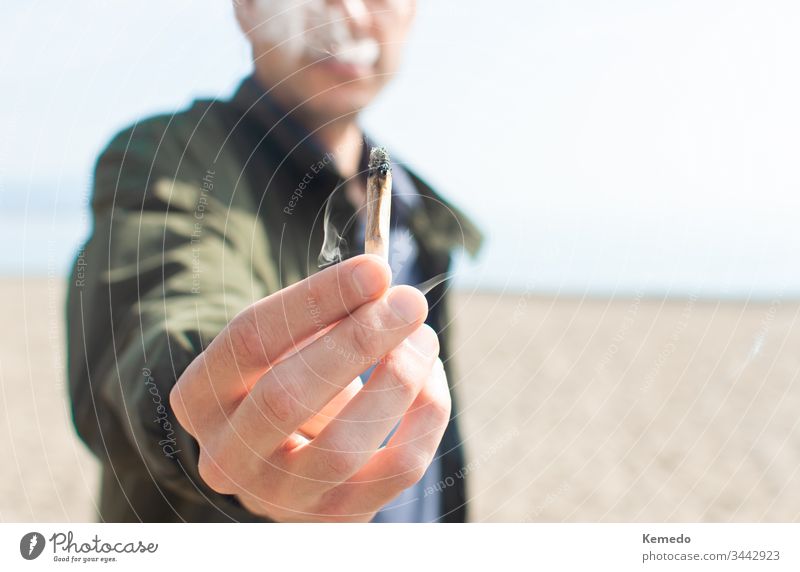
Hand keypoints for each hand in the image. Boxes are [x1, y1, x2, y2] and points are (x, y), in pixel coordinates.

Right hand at [169, 254, 450, 521]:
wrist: (283, 460)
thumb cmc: (287, 380)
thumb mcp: (285, 344)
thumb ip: (323, 314)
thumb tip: (380, 285)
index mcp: (201, 398)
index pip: (250, 340)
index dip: (318, 299)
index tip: (375, 271)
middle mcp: (228, 457)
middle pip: (286, 396)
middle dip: (358, 341)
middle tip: (409, 302)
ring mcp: (282, 497)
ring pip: (342, 448)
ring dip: (397, 381)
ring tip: (423, 338)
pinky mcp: (338, 516)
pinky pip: (396, 470)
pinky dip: (425, 416)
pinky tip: (429, 377)